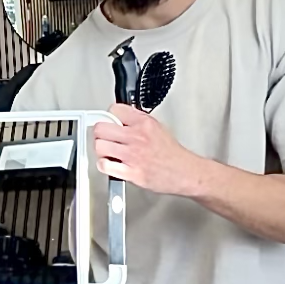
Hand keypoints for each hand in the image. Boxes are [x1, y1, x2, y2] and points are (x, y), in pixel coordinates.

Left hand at [92, 105, 209, 197]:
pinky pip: (105, 166)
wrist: (184, 172)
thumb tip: (121, 115)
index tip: (110, 122)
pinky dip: (103, 165)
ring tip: (108, 151)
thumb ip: (138, 120)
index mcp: (144, 123)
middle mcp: (137, 138)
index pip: (114, 110)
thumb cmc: (172, 153)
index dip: (110, 116)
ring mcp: (133, 156)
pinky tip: (110, 164)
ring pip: (99, 146)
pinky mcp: (131, 173)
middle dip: (100, 133)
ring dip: (101, 150)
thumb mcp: (158, 127)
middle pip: (101, 128)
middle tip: (105, 138)